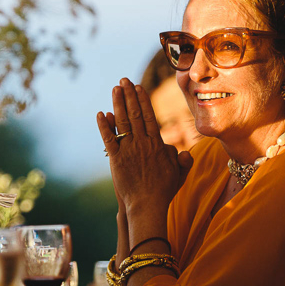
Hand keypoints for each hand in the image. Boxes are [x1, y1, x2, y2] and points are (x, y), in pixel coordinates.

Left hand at [96, 78, 192, 218]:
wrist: (148, 206)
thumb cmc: (164, 191)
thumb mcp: (179, 174)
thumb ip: (182, 160)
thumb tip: (183, 150)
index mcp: (157, 145)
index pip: (150, 117)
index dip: (144, 100)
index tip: (139, 87)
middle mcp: (143, 144)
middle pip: (135, 114)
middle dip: (129, 95)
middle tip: (124, 80)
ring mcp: (128, 151)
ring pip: (122, 122)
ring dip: (118, 104)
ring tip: (115, 89)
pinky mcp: (116, 160)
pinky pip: (109, 139)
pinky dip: (104, 126)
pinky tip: (101, 114)